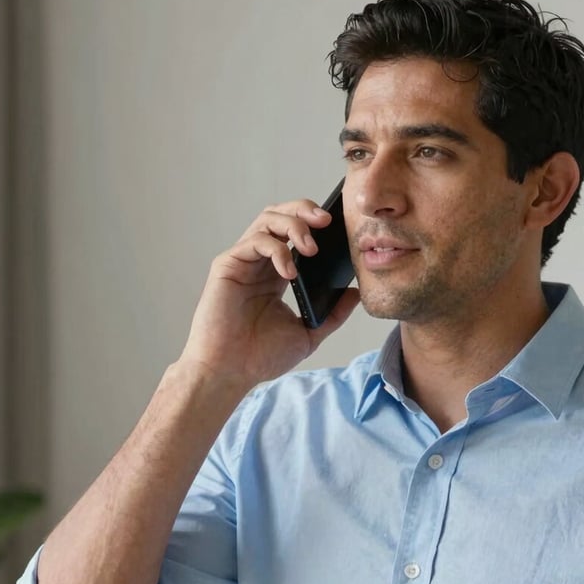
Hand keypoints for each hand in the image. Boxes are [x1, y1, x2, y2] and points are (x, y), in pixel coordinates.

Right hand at [178, 199, 359, 390]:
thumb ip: (333, 314)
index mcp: (277, 273)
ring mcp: (242, 262)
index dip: (314, 222)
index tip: (339, 227)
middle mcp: (259, 262)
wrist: (231, 373)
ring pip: (267, 220)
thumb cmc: (260, 357)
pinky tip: (290, 272)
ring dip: (293, 225)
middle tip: (327, 220)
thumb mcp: (308, 333)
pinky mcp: (227, 266)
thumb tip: (356, 293)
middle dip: (304, 210)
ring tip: (311, 248)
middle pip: (280, 215)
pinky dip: (276, 251)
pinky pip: (254, 242)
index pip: (295, 232)